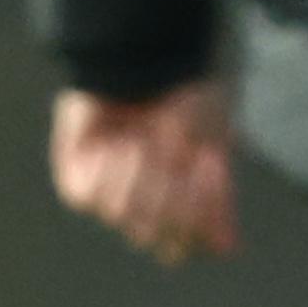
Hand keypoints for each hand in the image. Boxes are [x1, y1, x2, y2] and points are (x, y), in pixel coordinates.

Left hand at [50, 83, 239, 266]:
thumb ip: (218, 201)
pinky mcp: (79, 179)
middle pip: (158, 236)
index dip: (201, 217)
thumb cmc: (185, 94)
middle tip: (173, 157)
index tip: (208, 173)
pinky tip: (117, 145)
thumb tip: (228, 249)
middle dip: (170, 195)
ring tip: (141, 145)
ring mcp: (112, 190)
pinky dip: (111, 173)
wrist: (142, 57)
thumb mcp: (215, 145)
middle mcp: (148, 197)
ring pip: (126, 219)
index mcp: (184, 193)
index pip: (191, 239)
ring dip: (140, 180)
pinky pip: (93, 199)